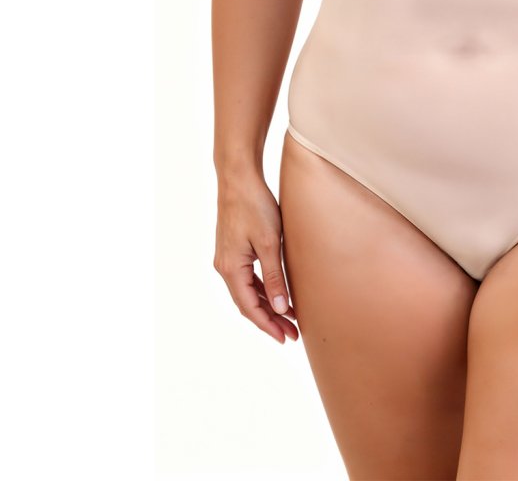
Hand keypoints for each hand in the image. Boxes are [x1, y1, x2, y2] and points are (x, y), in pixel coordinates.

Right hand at [213, 174, 298, 343]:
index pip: (250, 307)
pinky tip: (278, 293)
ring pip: (248, 291)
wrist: (239, 179)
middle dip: (270, 320)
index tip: (286, 338)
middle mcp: (224, 267)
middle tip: (292, 334)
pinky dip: (263, 289)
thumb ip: (274, 277)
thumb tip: (282, 308)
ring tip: (290, 318)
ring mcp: (227, 258)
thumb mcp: (269, 243)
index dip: (268, 325)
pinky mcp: (233, 249)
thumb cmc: (255, 206)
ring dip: (268, 305)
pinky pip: (247, 278)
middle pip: (248, 303)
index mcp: (231, 269)